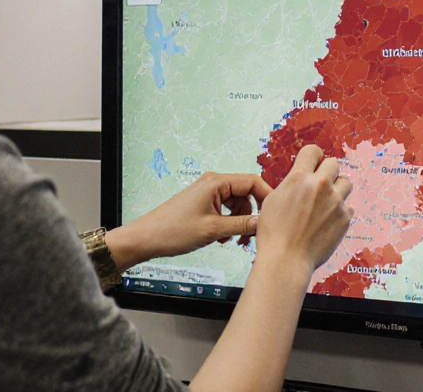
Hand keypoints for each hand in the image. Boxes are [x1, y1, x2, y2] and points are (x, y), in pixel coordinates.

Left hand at [105, 172, 271, 270]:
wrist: (147, 238)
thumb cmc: (174, 231)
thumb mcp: (213, 230)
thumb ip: (242, 225)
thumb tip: (264, 223)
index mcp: (216, 182)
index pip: (253, 182)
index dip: (267, 198)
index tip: (274, 216)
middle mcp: (214, 183)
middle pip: (246, 193)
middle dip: (252, 214)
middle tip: (252, 235)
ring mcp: (208, 193)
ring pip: (237, 204)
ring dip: (239, 222)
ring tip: (231, 240)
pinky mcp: (204, 203)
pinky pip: (226, 210)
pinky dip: (228, 223)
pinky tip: (221, 238)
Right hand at [249, 145, 352, 272]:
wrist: (286, 259)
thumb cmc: (274, 233)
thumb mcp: (272, 200)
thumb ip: (291, 183)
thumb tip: (300, 177)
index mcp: (298, 178)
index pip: (313, 151)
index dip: (313, 156)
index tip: (313, 163)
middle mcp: (319, 186)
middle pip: (334, 163)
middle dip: (327, 172)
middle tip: (320, 184)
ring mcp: (335, 202)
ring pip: (346, 183)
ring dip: (337, 189)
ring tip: (326, 203)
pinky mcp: (345, 218)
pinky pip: (348, 207)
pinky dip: (340, 212)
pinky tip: (327, 221)